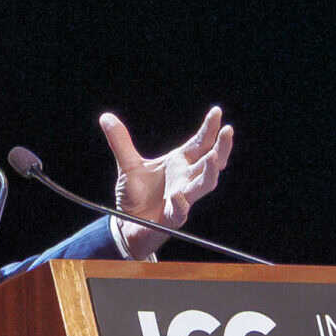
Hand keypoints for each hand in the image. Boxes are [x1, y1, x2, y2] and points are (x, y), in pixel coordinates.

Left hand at [99, 106, 233, 257]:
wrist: (128, 224)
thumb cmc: (135, 196)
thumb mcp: (127, 165)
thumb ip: (120, 142)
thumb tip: (106, 117)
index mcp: (179, 164)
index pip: (200, 144)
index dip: (210, 129)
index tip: (217, 112)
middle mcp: (185, 179)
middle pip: (211, 162)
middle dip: (222, 147)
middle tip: (228, 131)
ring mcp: (182, 198)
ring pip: (204, 185)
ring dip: (210, 172)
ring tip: (214, 157)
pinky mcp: (172, 218)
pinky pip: (180, 211)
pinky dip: (180, 204)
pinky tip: (178, 196)